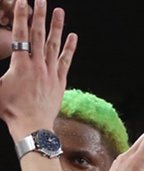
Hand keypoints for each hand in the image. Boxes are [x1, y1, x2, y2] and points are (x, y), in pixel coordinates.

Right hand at [0, 0, 76, 138]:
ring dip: (57, 26)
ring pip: (54, 45)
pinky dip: (69, 48)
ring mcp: (50, 72)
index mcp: (20, 64)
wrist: (32, 126)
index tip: (22, 2)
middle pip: (39, 34)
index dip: (21, 16)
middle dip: (39, 15)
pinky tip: (73, 36)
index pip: (20, 34)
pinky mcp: (60, 81)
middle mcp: (37, 65)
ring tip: (59, 11)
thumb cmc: (10, 110)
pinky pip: (66, 61)